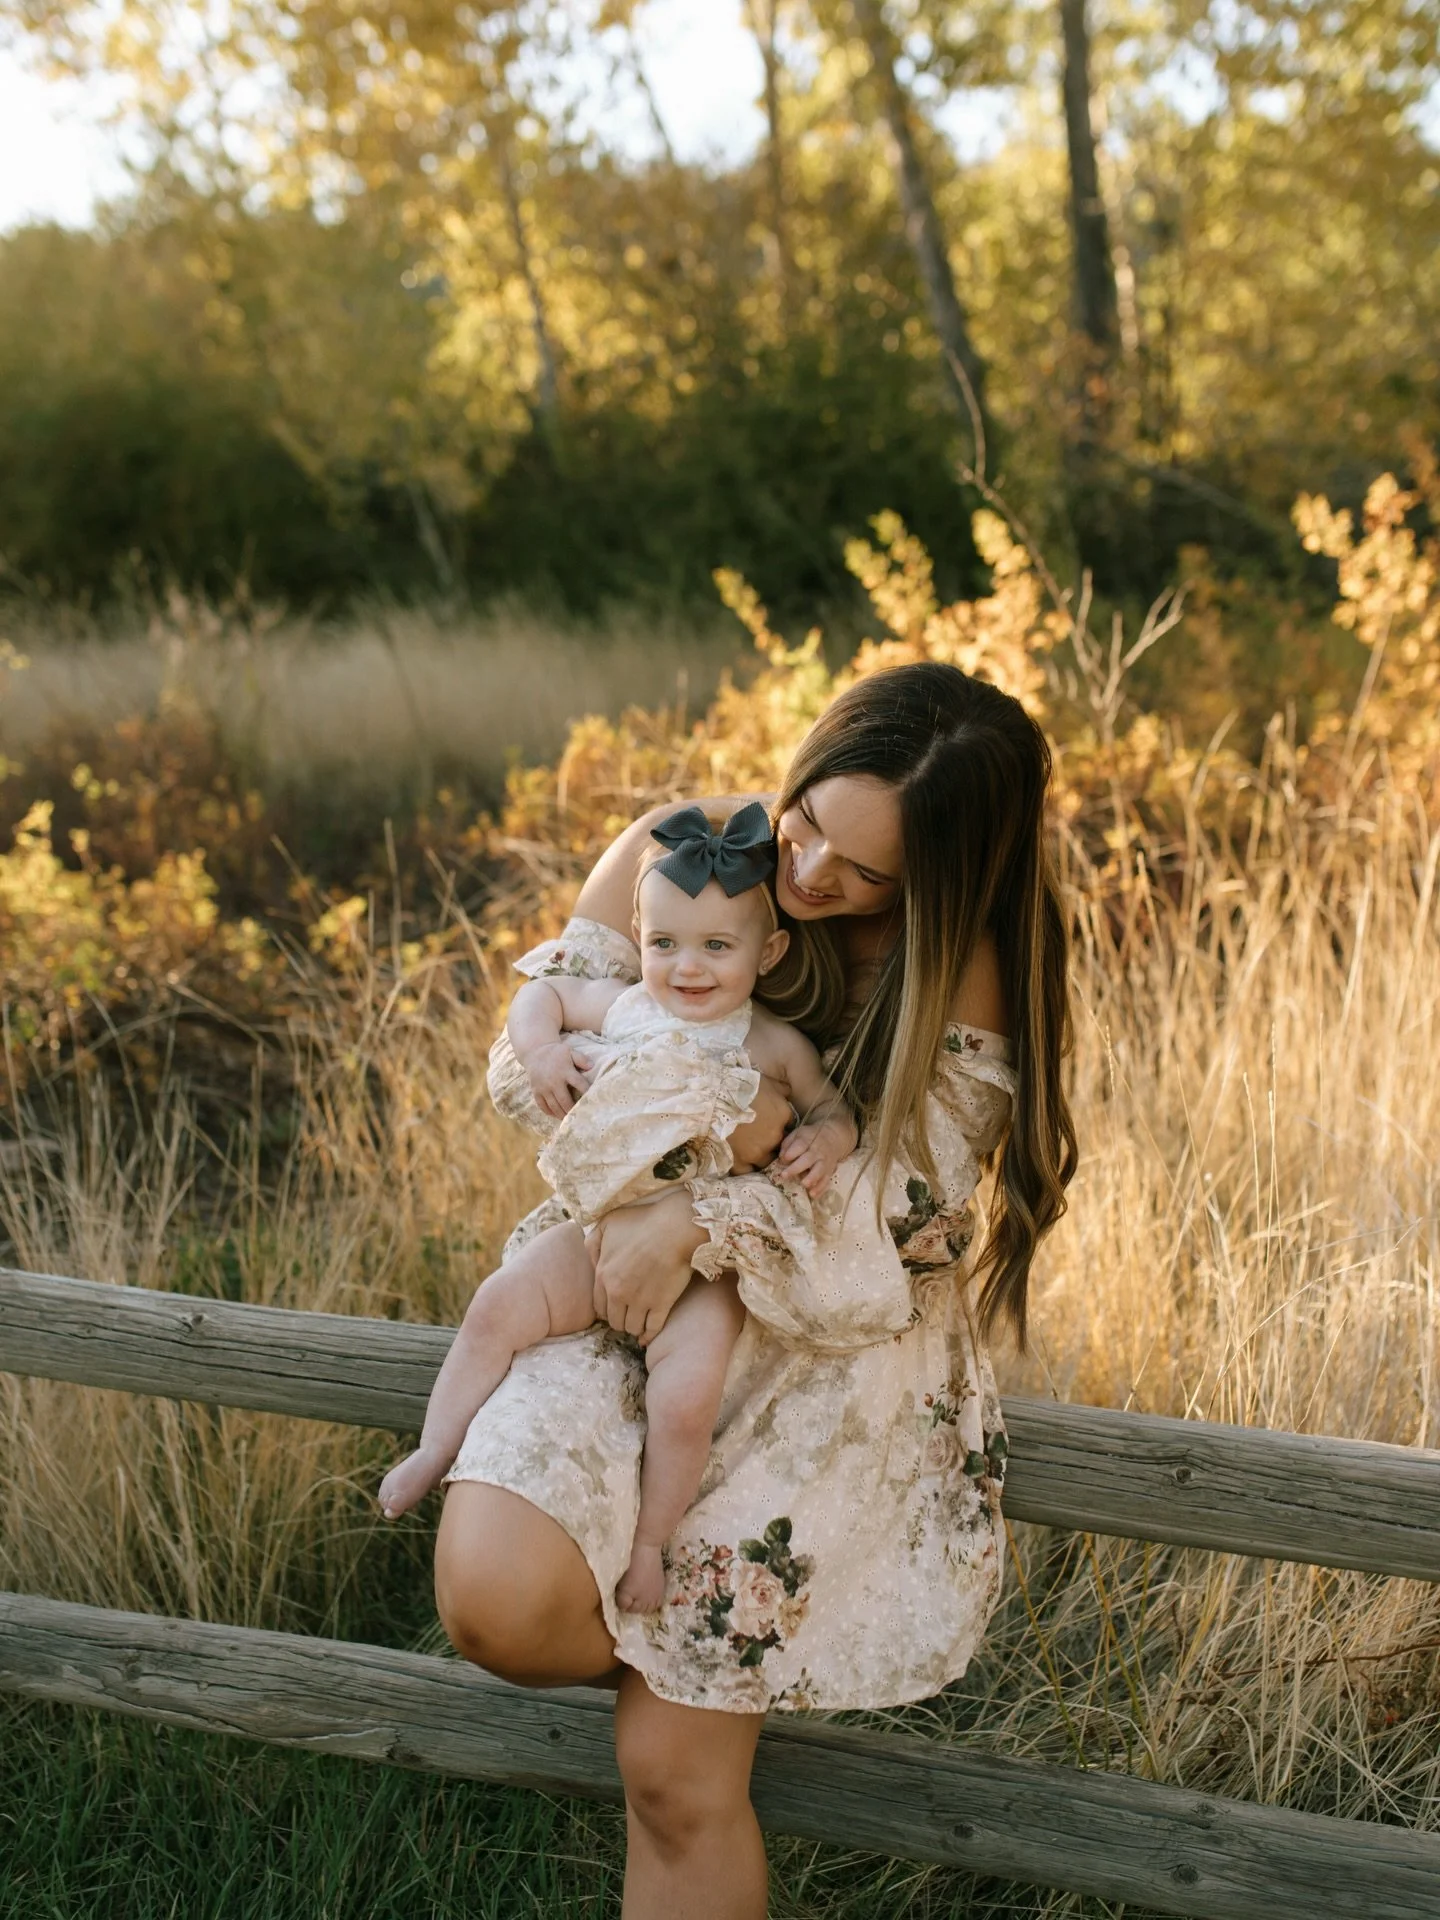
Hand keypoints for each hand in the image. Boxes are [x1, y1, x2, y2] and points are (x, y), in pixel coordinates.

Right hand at [522, 1040, 592, 1118]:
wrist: (535, 1052)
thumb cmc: (556, 1053)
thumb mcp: (570, 1052)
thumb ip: (581, 1059)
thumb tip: (593, 1066)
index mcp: (565, 1071)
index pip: (579, 1084)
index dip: (587, 1092)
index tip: (593, 1100)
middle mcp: (553, 1081)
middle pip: (565, 1100)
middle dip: (573, 1110)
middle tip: (581, 1117)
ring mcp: (543, 1088)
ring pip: (554, 1106)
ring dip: (562, 1115)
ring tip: (570, 1120)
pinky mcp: (536, 1091)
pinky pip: (542, 1106)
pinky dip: (550, 1113)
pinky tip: (556, 1116)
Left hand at [589, 1191, 707, 1345]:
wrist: (675, 1228)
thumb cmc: (643, 1222)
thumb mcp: (608, 1223)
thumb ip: (593, 1243)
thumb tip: (592, 1263)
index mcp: (603, 1274)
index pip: (598, 1306)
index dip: (606, 1310)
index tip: (615, 1308)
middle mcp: (618, 1292)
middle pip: (614, 1320)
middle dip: (620, 1319)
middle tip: (629, 1315)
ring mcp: (640, 1301)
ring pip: (631, 1327)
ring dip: (634, 1327)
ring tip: (639, 1322)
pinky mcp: (661, 1305)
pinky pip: (651, 1329)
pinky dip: (648, 1336)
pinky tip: (647, 1337)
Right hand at [727, 1074, 793, 1171]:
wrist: (712, 1099)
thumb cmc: (738, 1086)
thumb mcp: (765, 1081)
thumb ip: (780, 1090)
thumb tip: (788, 1091)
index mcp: (782, 1115)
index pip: (789, 1124)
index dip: (779, 1123)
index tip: (771, 1120)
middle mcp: (774, 1136)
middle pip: (779, 1145)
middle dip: (771, 1141)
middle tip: (758, 1134)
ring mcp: (757, 1152)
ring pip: (765, 1161)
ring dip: (759, 1156)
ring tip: (748, 1149)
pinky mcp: (739, 1161)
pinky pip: (745, 1171)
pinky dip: (743, 1168)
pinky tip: (738, 1160)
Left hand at [775, 1107, 858, 1195]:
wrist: (833, 1137)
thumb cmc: (810, 1137)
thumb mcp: (798, 1134)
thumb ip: (788, 1144)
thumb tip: (781, 1157)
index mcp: (807, 1140)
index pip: (800, 1145)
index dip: (791, 1153)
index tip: (783, 1160)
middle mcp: (816, 1152)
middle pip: (807, 1159)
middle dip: (796, 1168)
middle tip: (784, 1175)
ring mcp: (824, 1162)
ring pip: (819, 1170)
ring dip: (812, 1178)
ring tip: (804, 1185)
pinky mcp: (829, 1171)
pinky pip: (826, 1181)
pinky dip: (820, 1189)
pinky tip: (813, 1195)